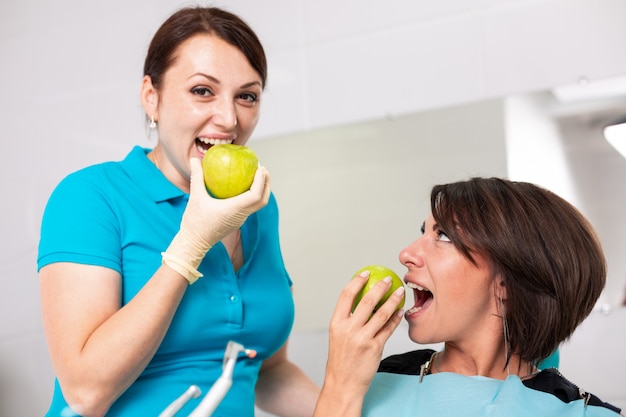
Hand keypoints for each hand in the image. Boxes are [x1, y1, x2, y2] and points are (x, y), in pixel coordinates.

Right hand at [163, 157, 270, 282]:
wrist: (194, 243)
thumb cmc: (194, 222)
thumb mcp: (195, 197)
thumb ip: (197, 177)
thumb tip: (194, 160)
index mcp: (234, 209)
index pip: (255, 196)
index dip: (261, 181)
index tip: (260, 168)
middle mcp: (241, 215)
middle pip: (263, 200)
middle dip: (266, 183)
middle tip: (262, 168)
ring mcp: (240, 219)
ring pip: (258, 205)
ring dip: (262, 190)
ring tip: (258, 175)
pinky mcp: (237, 221)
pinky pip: (250, 207)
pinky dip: (253, 195)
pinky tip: (244, 186)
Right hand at [323, 271, 404, 399]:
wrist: (343, 384)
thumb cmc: (341, 360)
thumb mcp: (338, 336)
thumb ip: (348, 320)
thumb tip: (363, 301)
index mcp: (336, 323)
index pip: (346, 295)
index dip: (357, 281)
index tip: (366, 273)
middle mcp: (348, 329)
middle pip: (366, 301)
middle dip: (380, 287)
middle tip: (388, 280)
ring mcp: (362, 339)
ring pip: (381, 313)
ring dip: (393, 300)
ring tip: (400, 292)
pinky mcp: (375, 348)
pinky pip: (388, 329)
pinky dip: (395, 318)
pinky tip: (400, 312)